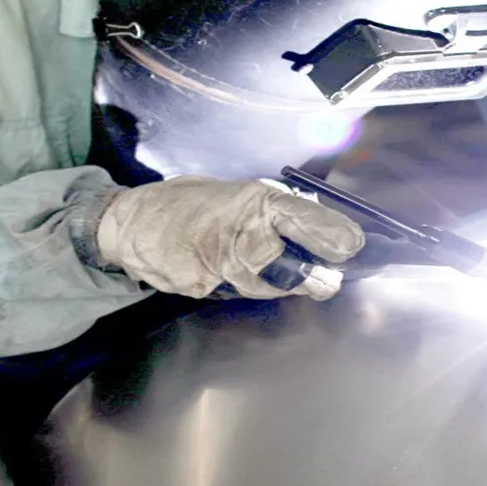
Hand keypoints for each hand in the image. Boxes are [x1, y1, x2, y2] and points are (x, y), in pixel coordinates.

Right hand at [95, 177, 365, 299]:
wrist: (134, 221)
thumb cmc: (192, 203)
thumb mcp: (239, 194)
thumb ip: (277, 212)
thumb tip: (322, 229)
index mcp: (253, 201)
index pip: (299, 217)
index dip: (329, 233)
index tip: (352, 246)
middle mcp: (238, 231)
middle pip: (287, 266)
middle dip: (311, 277)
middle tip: (330, 280)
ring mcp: (218, 263)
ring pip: (265, 286)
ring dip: (281, 284)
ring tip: (291, 276)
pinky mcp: (201, 286)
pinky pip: (234, 291)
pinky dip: (243, 286)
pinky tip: (235, 274)